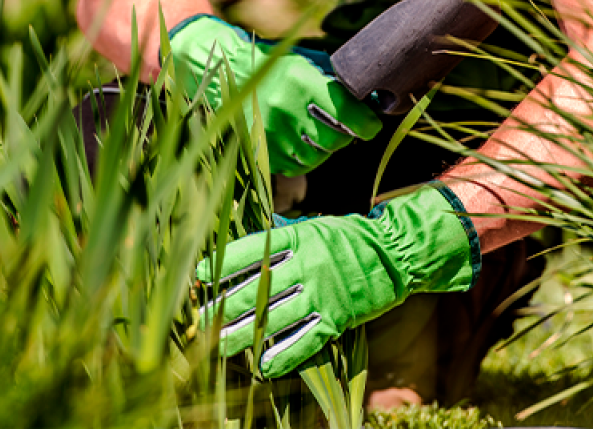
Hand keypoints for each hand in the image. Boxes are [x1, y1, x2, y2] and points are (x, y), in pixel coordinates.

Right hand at [168, 14, 381, 175]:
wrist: (226, 72)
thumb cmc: (272, 64)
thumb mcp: (305, 63)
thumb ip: (336, 80)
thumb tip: (371, 98)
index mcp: (301, 82)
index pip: (350, 116)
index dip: (368, 124)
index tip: (371, 124)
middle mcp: (286, 109)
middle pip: (336, 140)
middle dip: (346, 136)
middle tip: (346, 127)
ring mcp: (271, 133)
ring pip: (317, 157)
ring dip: (325, 148)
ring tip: (318, 131)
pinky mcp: (261, 150)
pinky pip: (296, 166)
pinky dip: (304, 158)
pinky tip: (301, 141)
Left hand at [196, 184, 480, 377]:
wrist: (392, 253)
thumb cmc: (345, 237)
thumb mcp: (312, 225)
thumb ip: (281, 234)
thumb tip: (247, 234)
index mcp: (297, 238)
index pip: (250, 252)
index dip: (221, 266)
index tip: (199, 276)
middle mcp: (306, 265)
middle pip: (255, 290)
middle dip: (224, 307)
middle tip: (201, 319)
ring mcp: (322, 293)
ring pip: (274, 318)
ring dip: (243, 335)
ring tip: (218, 346)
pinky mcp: (337, 317)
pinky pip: (306, 340)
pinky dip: (284, 355)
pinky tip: (263, 367)